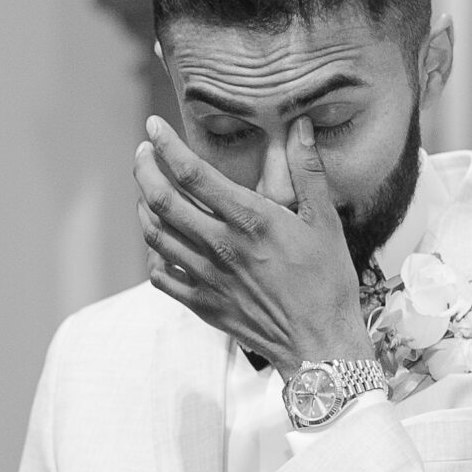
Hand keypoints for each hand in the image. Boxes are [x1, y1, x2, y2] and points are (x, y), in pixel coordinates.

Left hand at [135, 116, 372, 377]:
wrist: (321, 344)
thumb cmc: (328, 283)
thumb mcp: (325, 221)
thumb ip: (308, 171)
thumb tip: (301, 127)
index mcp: (249, 220)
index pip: (193, 174)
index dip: (167, 146)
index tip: (154, 127)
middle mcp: (221, 246)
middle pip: (162, 200)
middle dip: (145, 169)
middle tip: (144, 152)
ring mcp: (207, 278)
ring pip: (155, 236)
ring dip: (143, 207)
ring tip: (147, 190)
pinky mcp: (204, 304)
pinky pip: (162, 276)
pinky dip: (153, 254)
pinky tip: (159, 243)